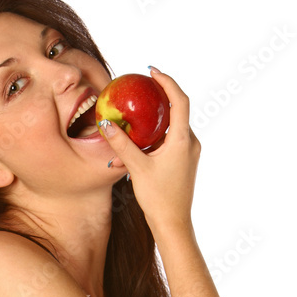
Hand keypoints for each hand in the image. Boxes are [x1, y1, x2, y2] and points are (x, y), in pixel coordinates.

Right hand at [99, 69, 200, 233]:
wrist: (173, 224)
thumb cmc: (158, 198)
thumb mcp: (137, 168)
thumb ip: (121, 144)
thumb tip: (106, 124)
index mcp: (183, 140)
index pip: (179, 100)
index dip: (167, 82)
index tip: (152, 72)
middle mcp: (191, 143)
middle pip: (177, 110)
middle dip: (158, 98)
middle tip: (140, 88)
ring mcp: (189, 153)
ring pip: (172, 127)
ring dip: (154, 121)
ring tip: (134, 115)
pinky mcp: (184, 162)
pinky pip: (170, 141)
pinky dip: (155, 136)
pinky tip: (137, 142)